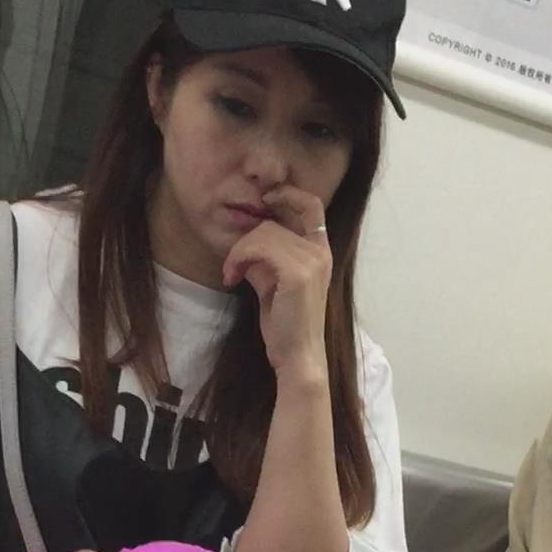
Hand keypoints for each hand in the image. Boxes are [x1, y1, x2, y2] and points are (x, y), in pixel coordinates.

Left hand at [221, 187, 331, 381]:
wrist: (298, 357)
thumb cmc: (286, 327)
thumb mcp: (273, 285)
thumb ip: (265, 260)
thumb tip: (245, 244)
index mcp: (320, 253)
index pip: (312, 206)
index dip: (289, 194)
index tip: (265, 198)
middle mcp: (321, 253)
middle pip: (273, 223)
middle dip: (245, 241)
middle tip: (231, 267)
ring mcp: (312, 261)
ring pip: (263, 233)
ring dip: (238, 252)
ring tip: (231, 275)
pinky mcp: (298, 273)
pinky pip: (260, 247)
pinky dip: (239, 258)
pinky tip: (232, 278)